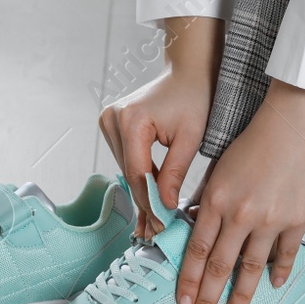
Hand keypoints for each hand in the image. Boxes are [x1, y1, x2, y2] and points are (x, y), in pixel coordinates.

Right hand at [98, 17, 222, 239]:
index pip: (139, 173)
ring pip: (127, 169)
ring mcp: (108, 120)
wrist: (188, 71)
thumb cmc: (196, 98)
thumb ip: (175, 172)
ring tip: (153, 223)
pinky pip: (127, 159)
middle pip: (130, 173)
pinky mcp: (111, 123)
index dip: (151, 202)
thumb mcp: (192, 137)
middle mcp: (113, 119)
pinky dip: (140, 178)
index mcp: (132, 121)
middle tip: (157, 233)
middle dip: (146, 202)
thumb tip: (163, 206)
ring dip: (142, 193)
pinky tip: (149, 201)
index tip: (162, 226)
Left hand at [178, 79, 304, 303]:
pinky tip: (271, 287)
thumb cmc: (254, 140)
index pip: (196, 250)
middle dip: (207, 300)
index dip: (188, 281)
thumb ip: (205, 199)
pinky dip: (278, 273)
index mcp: (217, 201)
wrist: (294, 123)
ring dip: (241, 297)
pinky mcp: (296, 219)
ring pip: (252, 269)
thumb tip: (192, 225)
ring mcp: (270, 220)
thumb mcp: (219, 169)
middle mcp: (241, 215)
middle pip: (220, 267)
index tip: (182, 303)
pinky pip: (284, 255)